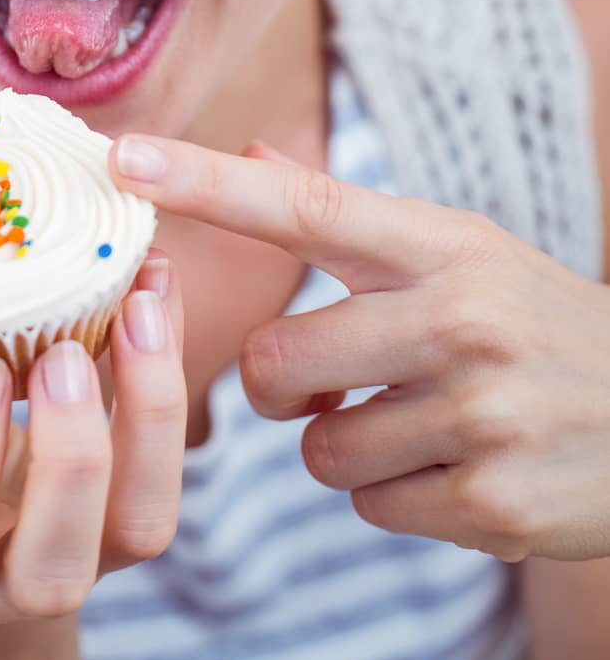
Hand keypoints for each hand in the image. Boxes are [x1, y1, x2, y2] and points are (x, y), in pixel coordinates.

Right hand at [0, 249, 185, 620]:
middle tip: (63, 353)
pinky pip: (170, 466)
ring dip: (144, 418)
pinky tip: (154, 299)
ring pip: (139, 530)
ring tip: (132, 317)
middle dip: (68, 457)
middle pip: (54, 574)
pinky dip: (168, 377)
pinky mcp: (138, 516)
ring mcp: (89, 557)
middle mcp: (9, 583)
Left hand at [107, 131, 609, 561]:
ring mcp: (479, 411)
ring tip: (420, 422)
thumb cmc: (534, 323)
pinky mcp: (493, 500)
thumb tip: (251, 151)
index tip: (124, 156)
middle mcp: (459, 317)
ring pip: (317, 447)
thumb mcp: (462, 252)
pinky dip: (398, 496)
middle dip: (283, 384)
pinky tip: (457, 467)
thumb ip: (350, 217)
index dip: (205, 182)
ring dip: (347, 445)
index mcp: (441, 245)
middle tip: (338, 376)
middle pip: (274, 359)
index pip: (303, 205)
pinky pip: (370, 508)